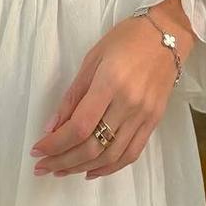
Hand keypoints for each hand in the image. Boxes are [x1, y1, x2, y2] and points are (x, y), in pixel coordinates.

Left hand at [29, 0, 194, 179]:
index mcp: (110, 83)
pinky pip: (131, 154)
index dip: (56, 144)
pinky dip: (109, 167)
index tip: (37, 150)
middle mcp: (129, 104)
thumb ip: (72, 95)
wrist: (168, 34)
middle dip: (63, 161)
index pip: (80, 126)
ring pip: (111, 156)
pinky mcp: (154, 122)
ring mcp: (144, 116)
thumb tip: (52, 127)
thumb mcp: (91, 58)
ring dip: (82, 168)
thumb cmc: (126, 39)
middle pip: (93, 146)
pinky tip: (91, 170)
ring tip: (61, 170)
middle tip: (42, 167)